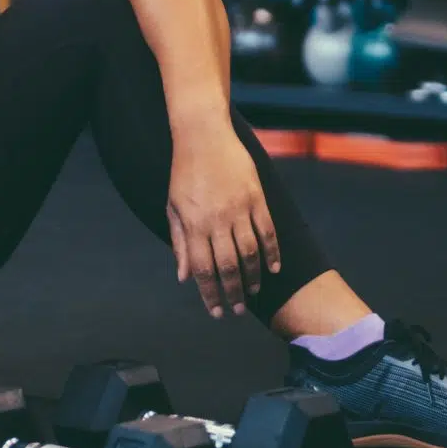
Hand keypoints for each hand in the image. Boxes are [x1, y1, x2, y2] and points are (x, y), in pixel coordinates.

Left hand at [168, 128, 278, 317]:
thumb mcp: (173, 207)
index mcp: (193, 224)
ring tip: (253, 292)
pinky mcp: (256, 197)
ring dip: (253, 276)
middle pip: (228, 265)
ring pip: (249, 251)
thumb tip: (183, 277)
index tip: (216, 312)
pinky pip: (267, 230)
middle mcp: (216, 220)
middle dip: (233, 292)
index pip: (203, 269)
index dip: (209, 294)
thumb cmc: (184, 173)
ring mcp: (238, 208)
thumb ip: (180, 243)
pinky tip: (273, 268)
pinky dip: (272, 251)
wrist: (203, 135)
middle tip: (237, 310)